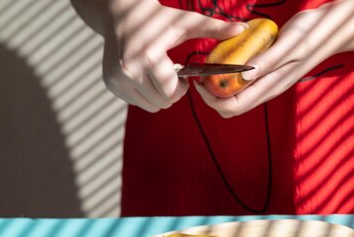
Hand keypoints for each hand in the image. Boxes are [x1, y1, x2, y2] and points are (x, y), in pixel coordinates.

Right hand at [100, 0, 246, 111]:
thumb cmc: (159, 18)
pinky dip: (144, 94)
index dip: (182, 88)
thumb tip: (243, 28)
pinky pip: (136, 102)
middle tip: (172, 75)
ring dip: (159, 95)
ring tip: (159, 74)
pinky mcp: (110, 83)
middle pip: (162, 103)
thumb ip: (215, 29)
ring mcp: (116, 78)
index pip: (172, 93)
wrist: (120, 13)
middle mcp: (127, 69)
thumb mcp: (187, 22)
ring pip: (149, 106)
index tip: (183, 75)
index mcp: (148, 56)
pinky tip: (145, 75)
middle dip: (172, 93)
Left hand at [194, 7, 337, 117]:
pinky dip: (229, 72)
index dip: (211, 99)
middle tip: (201, 71)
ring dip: (218, 84)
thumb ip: (267, 62)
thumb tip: (242, 77)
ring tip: (211, 62)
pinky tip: (226, 55)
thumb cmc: (312, 34)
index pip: (233, 107)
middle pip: (230, 105)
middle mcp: (267, 89)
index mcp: (271, 86)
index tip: (200, 79)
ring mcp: (266, 82)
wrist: (329, 29)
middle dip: (211, 94)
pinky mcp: (267, 72)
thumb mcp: (290, 45)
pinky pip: (242, 80)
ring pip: (235, 94)